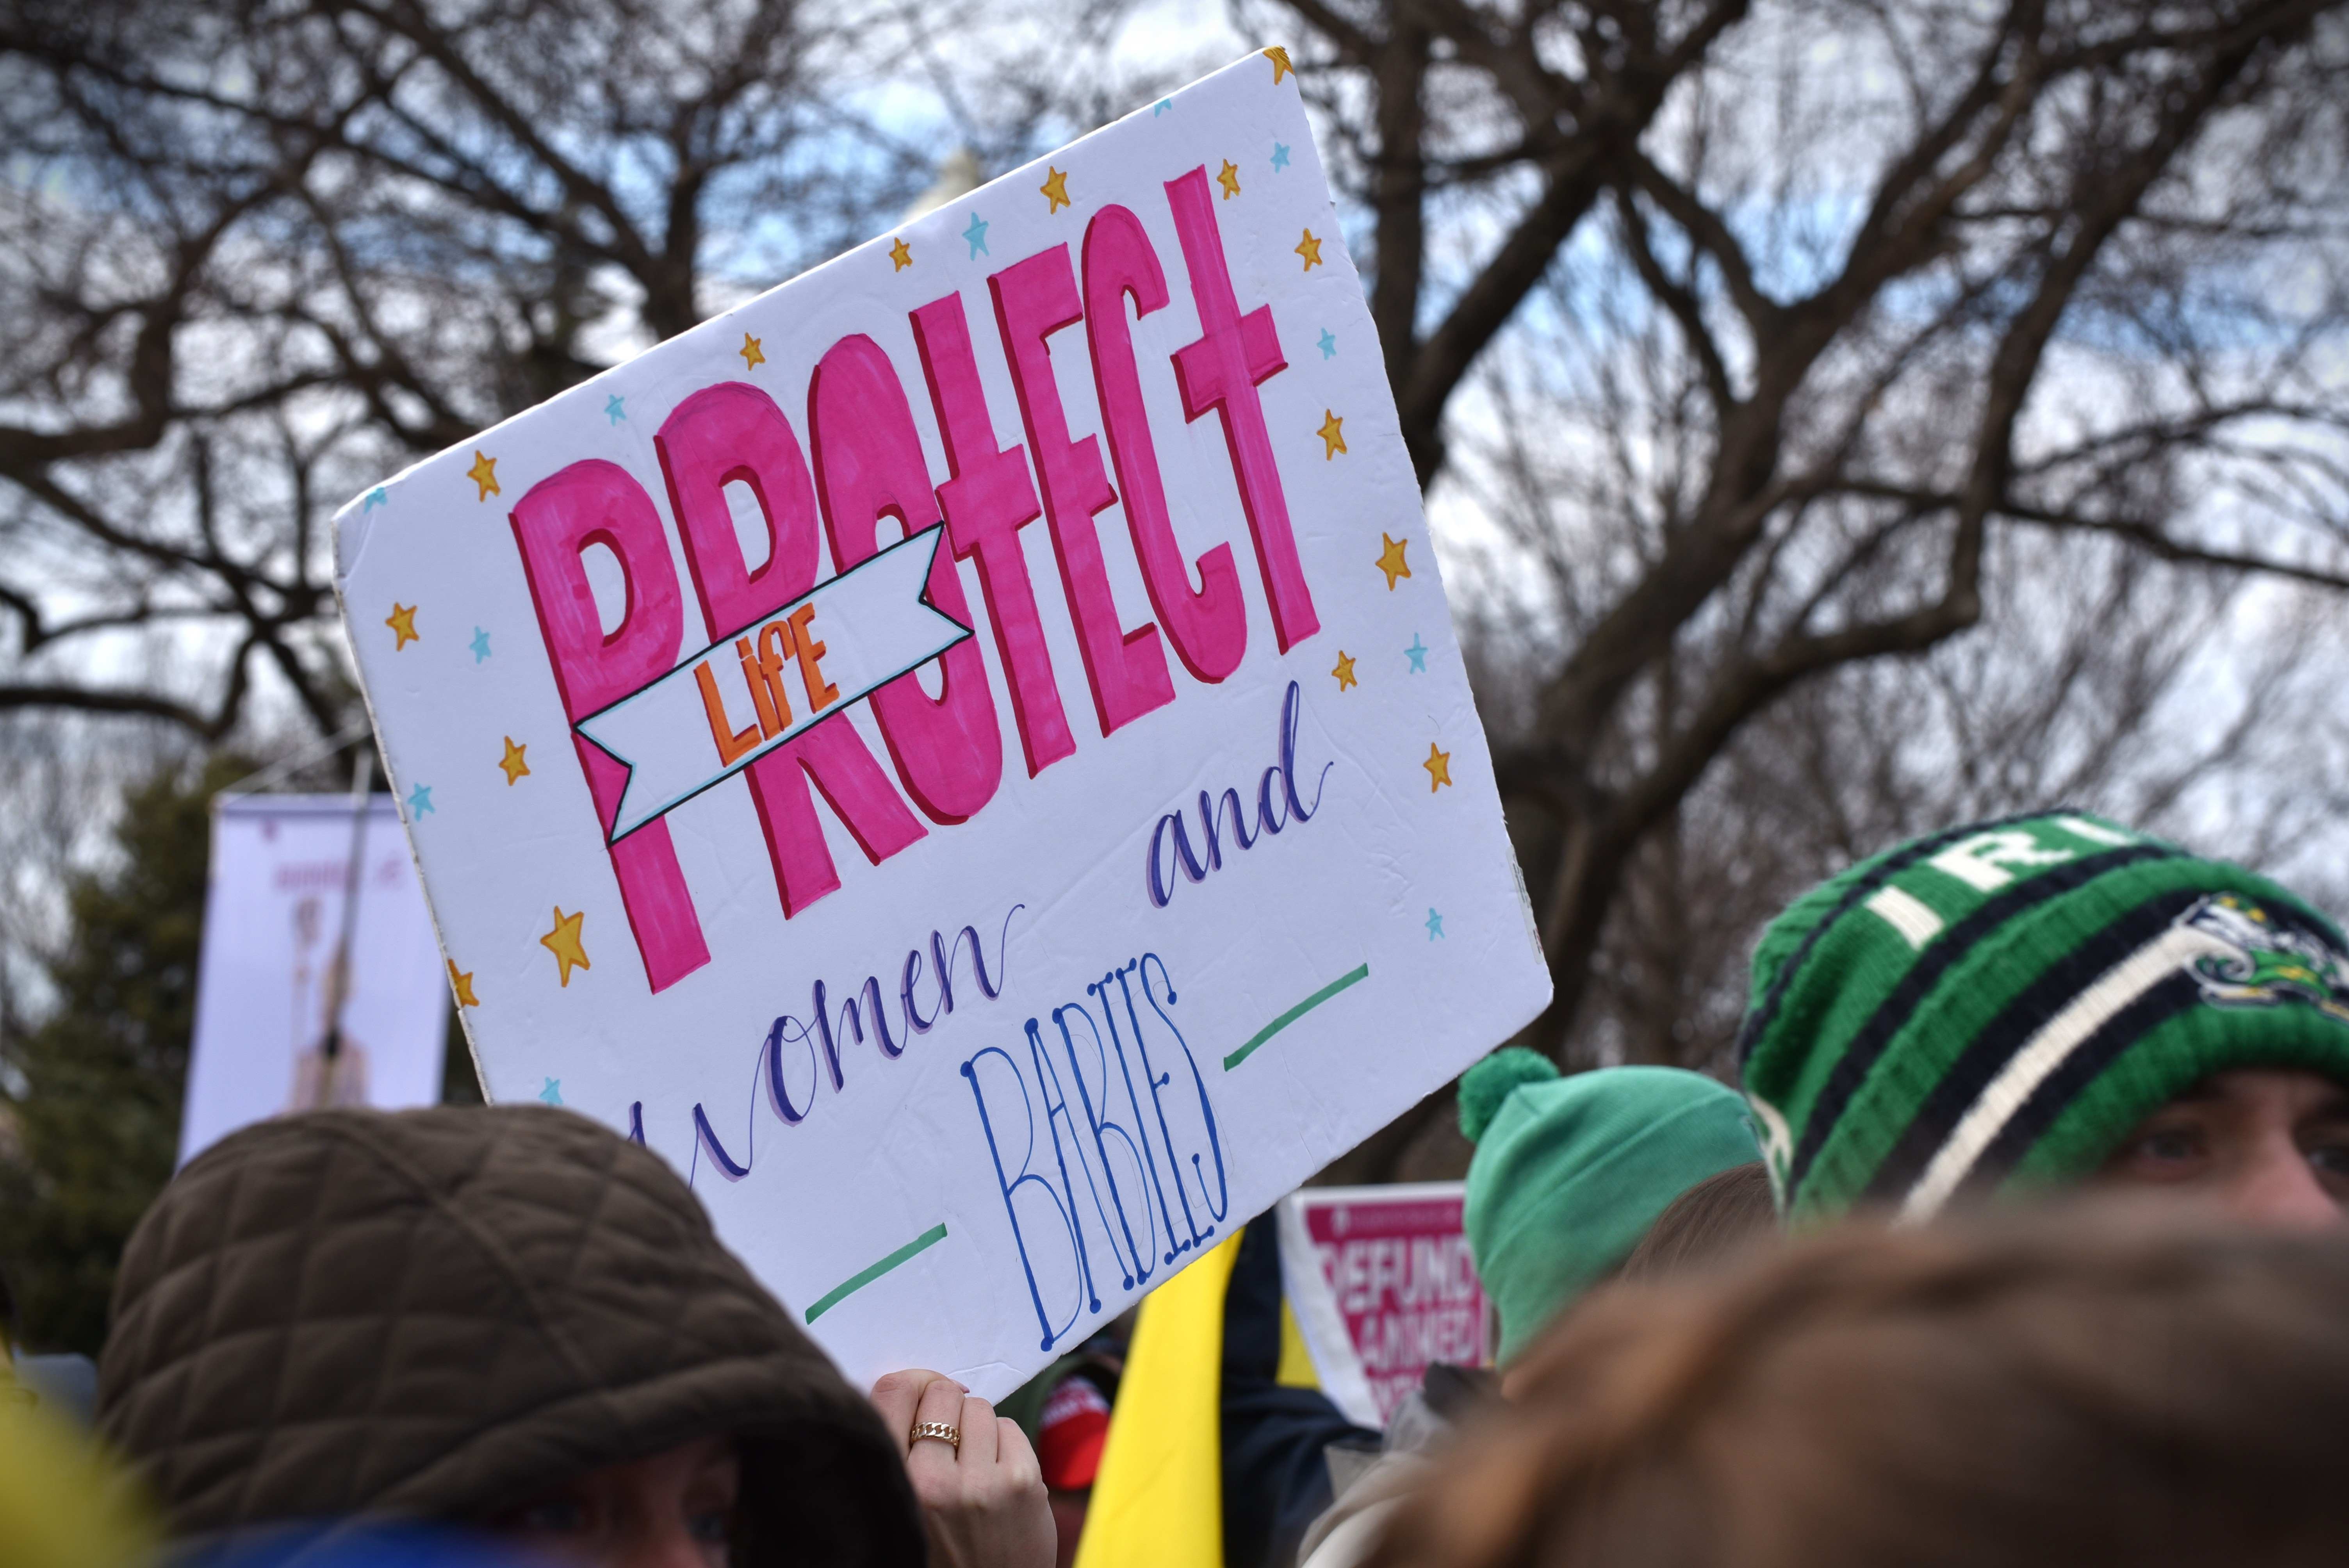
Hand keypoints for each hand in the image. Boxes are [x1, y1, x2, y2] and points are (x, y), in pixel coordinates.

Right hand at [870, 1368, 1054, 1567]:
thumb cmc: (940, 1548)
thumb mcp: (902, 1504)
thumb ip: (898, 1453)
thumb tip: (916, 1385)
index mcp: (894, 1484)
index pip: (892, 1393)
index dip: (911, 1383)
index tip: (921, 1395)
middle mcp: (933, 1483)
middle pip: (940, 1394)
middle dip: (946, 1410)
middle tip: (949, 1441)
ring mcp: (981, 1483)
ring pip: (978, 1408)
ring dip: (977, 1429)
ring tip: (973, 1466)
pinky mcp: (1023, 1483)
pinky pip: (1010, 1427)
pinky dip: (1005, 1445)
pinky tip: (998, 1478)